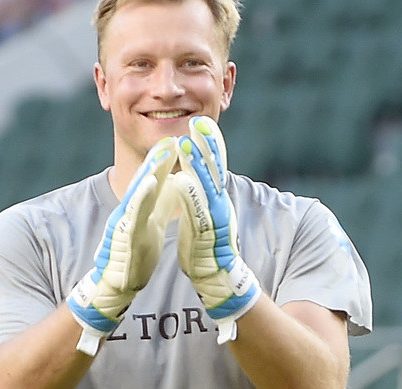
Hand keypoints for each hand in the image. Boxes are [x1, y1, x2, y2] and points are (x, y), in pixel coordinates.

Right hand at [67, 137, 176, 354]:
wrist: (115, 287)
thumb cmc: (135, 256)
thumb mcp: (154, 224)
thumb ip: (162, 203)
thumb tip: (175, 182)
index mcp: (140, 209)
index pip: (153, 180)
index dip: (163, 161)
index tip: (177, 140)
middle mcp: (130, 211)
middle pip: (144, 180)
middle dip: (156, 159)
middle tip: (169, 137)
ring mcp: (125, 222)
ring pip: (139, 192)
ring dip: (149, 171)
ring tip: (161, 153)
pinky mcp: (124, 236)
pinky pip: (134, 213)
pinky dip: (142, 196)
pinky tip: (152, 182)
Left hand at [171, 116, 261, 343]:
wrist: (218, 280)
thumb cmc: (205, 248)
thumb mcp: (202, 215)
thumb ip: (199, 194)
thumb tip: (191, 174)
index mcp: (215, 198)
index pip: (213, 165)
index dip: (208, 143)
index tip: (200, 120)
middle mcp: (219, 204)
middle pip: (214, 169)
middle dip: (207, 144)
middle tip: (198, 121)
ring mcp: (215, 218)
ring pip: (207, 186)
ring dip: (198, 163)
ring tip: (188, 142)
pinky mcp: (206, 234)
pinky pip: (198, 211)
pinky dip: (191, 194)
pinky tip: (183, 178)